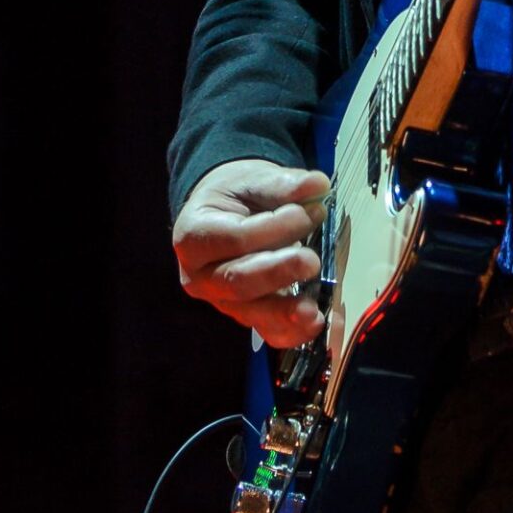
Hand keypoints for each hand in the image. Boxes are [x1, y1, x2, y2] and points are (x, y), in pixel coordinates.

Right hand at [172, 157, 330, 348]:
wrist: (228, 214)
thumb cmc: (236, 196)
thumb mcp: (252, 179)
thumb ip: (282, 184)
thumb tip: (318, 185)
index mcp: (194, 236)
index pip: (234, 238)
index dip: (272, 229)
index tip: (307, 213)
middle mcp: (200, 277)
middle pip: (238, 282)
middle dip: (277, 272)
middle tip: (311, 260)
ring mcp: (222, 302)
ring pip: (251, 314)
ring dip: (285, 313)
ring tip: (313, 310)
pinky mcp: (247, 317)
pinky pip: (268, 333)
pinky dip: (294, 332)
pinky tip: (317, 322)